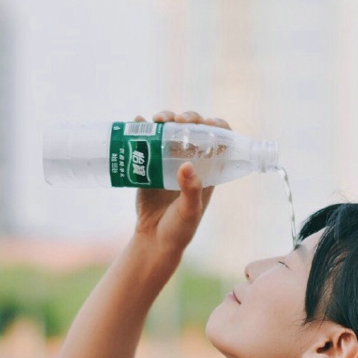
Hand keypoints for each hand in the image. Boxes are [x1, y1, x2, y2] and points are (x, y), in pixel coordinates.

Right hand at [132, 110, 229, 255]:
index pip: (219, 140)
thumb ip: (191, 191)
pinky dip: (142, 127)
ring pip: (170, 131)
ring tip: (157, 120)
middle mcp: (191, 161)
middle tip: (177, 119)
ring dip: (165, 118)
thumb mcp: (190, 212)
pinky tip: (137, 121)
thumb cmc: (179, 229)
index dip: (216, 126)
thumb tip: (186, 165)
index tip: (206, 122)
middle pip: (193, 129)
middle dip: (187, 117)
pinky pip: (147, 140)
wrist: (153, 240)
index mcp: (208, 170)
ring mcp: (169, 160)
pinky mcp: (149, 164)